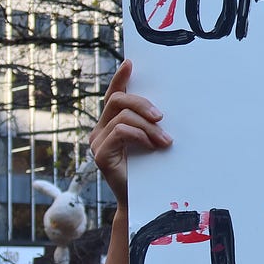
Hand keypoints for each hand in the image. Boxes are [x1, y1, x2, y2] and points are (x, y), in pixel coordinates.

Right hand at [89, 59, 171, 203]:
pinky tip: (151, 146)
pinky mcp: (100, 155)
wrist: (146, 200)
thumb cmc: (153, 169)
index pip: (115, 94)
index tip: (131, 63)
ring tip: (164, 141)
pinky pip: (120, 132)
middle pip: (117, 100)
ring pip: (122, 116)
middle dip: (142, 104)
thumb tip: (165, 107)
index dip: (120, 78)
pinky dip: (139, 135)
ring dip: (148, 126)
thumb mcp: (153, 139)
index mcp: (112, 123)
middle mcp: (101, 130)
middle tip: (161, 117)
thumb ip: (151, 123)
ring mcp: (98, 142)